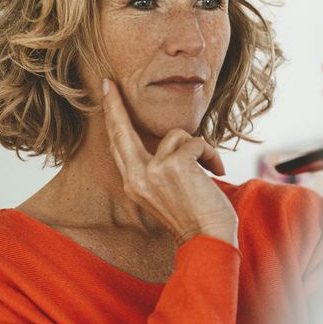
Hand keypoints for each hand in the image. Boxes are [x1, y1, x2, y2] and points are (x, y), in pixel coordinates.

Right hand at [101, 78, 238, 247]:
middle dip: (115, 105)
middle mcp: (136, 177)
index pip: (118, 145)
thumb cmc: (195, 218)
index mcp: (133, 184)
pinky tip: (215, 173)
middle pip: (123, 131)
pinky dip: (211, 155)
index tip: (107, 92)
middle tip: (110, 83)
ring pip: (176, 135)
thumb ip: (155, 169)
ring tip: (207, 171)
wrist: (208, 240)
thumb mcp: (164, 193)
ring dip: (197, 149)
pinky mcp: (174, 165)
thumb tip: (165, 140)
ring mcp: (152, 171)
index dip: (112, 117)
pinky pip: (196, 143)